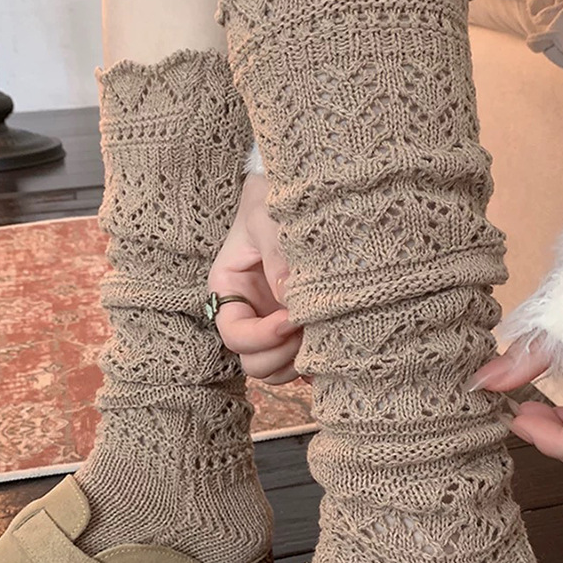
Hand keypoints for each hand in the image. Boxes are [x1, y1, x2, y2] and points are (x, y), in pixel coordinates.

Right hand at [208, 173, 304, 384]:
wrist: (300, 191)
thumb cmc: (273, 199)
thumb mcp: (266, 216)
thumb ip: (276, 254)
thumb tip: (291, 299)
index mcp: (230, 290)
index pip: (233, 333)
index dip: (261, 336)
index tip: (291, 317)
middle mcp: (249, 313)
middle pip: (252, 363)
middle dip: (280, 354)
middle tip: (307, 329)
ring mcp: (274, 323)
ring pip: (275, 370)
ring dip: (297, 363)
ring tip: (321, 334)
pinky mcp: (300, 328)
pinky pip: (303, 365)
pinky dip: (316, 367)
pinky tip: (332, 346)